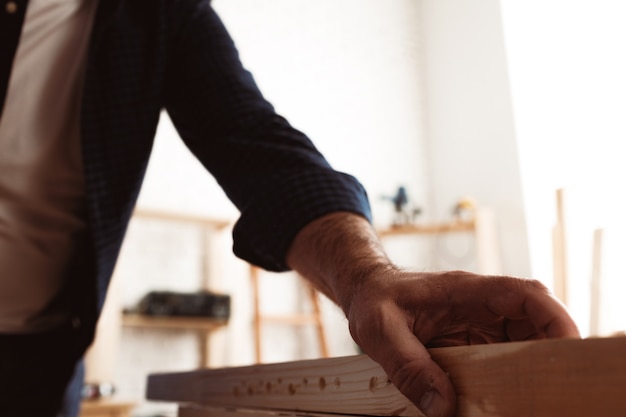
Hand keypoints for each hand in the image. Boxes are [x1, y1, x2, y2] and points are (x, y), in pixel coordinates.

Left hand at [286, 212, 579, 416]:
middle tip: (551, 389)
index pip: (524, 294)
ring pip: (521, 342)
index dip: (555, 316)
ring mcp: (478, 323)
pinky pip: (500, 358)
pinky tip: (501, 399)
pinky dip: (508, 378)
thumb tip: (443, 407)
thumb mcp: (380, 329)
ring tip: (529, 399)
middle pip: (533, 322)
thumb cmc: (373, 299)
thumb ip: (408, 364)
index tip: (570, 345)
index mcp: (466, 291)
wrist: (366, 291)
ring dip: (530, 368)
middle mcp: (480, 305)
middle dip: (550, 351)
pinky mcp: (470, 341)